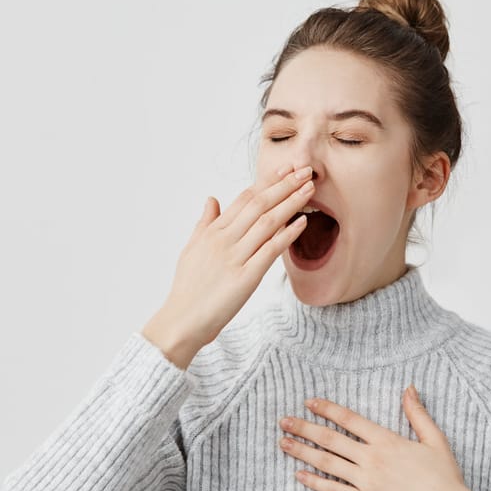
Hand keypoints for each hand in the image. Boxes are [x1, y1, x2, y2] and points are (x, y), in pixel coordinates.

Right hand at [144, 164, 315, 362]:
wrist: (182, 320)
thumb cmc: (188, 288)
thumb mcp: (192, 249)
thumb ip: (205, 223)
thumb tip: (212, 199)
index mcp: (213, 231)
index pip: (244, 198)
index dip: (268, 181)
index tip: (286, 169)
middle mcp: (224, 239)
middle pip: (259, 203)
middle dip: (284, 185)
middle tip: (305, 170)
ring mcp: (235, 256)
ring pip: (267, 222)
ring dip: (291, 202)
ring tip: (309, 189)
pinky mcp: (246, 277)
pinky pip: (270, 250)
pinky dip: (287, 234)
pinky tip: (302, 222)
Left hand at [277, 385, 478, 490]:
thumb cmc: (444, 477)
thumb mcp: (435, 439)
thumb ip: (417, 414)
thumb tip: (408, 388)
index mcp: (387, 440)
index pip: (349, 419)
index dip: (327, 409)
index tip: (308, 402)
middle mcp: (372, 458)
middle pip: (331, 439)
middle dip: (304, 428)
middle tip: (283, 421)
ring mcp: (367, 481)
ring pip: (327, 463)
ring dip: (303, 452)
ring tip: (283, 443)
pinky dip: (315, 483)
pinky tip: (299, 476)